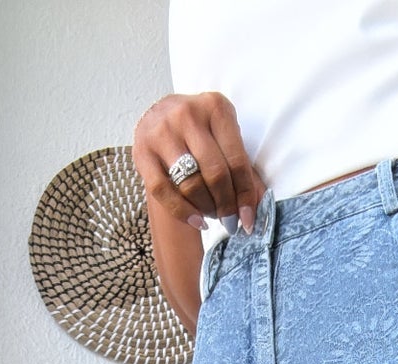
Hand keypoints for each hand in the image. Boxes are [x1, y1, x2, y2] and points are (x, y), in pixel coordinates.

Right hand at [132, 91, 266, 233]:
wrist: (160, 115)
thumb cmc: (201, 131)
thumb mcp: (225, 138)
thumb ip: (243, 169)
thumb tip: (254, 209)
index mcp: (215, 107)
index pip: (237, 160)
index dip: (245, 195)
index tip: (249, 220)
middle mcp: (187, 115)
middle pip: (215, 174)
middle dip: (226, 205)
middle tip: (230, 221)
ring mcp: (162, 131)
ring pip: (191, 184)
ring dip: (207, 209)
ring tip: (213, 215)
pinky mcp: (142, 151)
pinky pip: (164, 192)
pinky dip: (183, 212)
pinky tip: (197, 220)